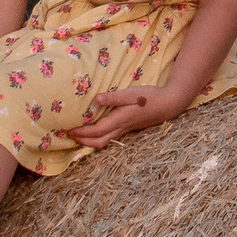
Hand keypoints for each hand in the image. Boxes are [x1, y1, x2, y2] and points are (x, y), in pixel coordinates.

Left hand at [66, 85, 181, 148]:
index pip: (96, 131)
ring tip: (78, 134)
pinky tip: (94, 129)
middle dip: (83, 141)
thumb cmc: (150, 97)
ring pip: (104, 141)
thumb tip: (97, 99)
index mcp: (120, 120)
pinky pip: (110, 137)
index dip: (81, 132)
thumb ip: (114, 97)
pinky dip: (98, 136)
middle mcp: (121, 128)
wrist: (168, 104)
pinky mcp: (128, 127)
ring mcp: (125, 129)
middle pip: (98, 142)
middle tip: (69, 135)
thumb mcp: (132, 94)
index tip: (68, 129)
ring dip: (90, 141)